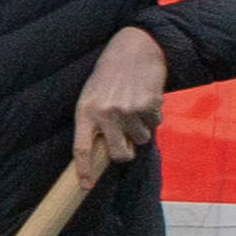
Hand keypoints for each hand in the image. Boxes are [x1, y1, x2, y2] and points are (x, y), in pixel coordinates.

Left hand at [73, 24, 168, 167]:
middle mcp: (105, 114)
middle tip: (126, 142)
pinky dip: (153, 116)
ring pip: (141, 140)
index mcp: (85, 112)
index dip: (84, 170)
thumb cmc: (109, 77)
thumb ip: (95, 123)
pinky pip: (155, 125)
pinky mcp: (148, 106)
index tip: (86, 186)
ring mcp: (128, 111)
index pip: (80, 149)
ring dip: (141, 129)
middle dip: (125, 153)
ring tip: (134, 106)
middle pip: (118, 154)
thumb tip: (105, 153)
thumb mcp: (92, 97)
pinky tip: (146, 98)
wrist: (133, 50)